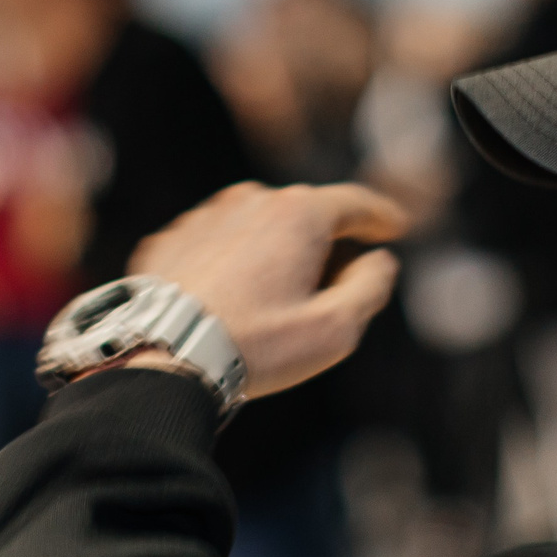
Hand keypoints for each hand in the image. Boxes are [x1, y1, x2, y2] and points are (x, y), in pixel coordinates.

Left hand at [129, 182, 407, 399]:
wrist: (164, 357)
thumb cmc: (256, 346)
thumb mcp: (336, 328)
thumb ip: (370, 286)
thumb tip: (377, 261)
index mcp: (298, 213)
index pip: (354, 203)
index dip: (380, 215)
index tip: (393, 226)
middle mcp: (249, 200)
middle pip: (303, 217)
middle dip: (323, 245)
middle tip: (330, 288)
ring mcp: (202, 217)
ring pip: (255, 229)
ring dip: (272, 254)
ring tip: (273, 304)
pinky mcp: (168, 242)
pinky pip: (213, 247)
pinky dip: (229, 266)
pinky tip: (229, 304)